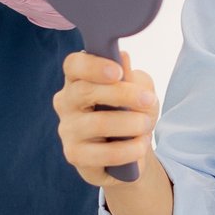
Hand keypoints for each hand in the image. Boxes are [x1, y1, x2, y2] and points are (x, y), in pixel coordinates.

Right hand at [54, 49, 157, 180]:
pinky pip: (104, 153)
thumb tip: (122, 57)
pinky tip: (140, 146)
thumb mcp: (139, 90)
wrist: (132, 151)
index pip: (73, 65)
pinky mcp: (75, 156)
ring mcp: (67, 130)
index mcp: (77, 80)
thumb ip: (130, 77)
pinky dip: (130, 149)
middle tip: (148, 100)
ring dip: (131, 124)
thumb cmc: (131, 113)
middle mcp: (66, 103)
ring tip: (146, 126)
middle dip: (122, 94)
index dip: (93, 65)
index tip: (117, 72)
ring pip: (98, 123)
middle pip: (85, 91)